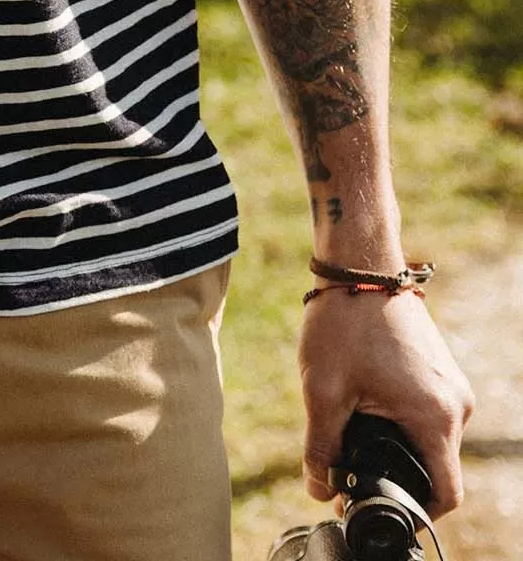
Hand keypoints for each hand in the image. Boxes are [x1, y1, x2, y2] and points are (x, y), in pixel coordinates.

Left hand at [297, 288, 474, 515]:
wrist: (360, 264)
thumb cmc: (343, 323)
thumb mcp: (323, 390)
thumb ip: (322, 448)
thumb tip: (319, 491)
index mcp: (437, 418)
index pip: (445, 493)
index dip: (415, 512)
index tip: (379, 509)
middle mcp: (457, 406)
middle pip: (435, 466)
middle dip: (396, 475)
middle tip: (350, 473)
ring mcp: (453, 386)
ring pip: (430, 439)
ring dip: (396, 444)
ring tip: (351, 432)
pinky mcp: (442, 372)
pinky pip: (427, 413)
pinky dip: (400, 420)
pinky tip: (365, 406)